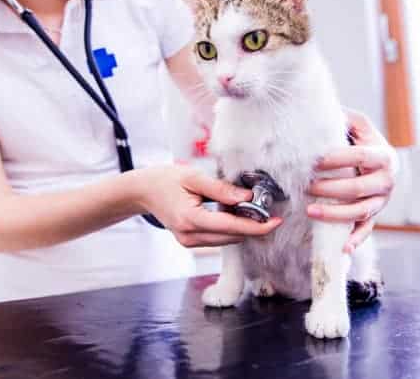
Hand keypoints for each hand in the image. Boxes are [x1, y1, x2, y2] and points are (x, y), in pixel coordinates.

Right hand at [133, 165, 281, 247]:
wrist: (143, 191)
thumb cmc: (165, 180)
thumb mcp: (193, 177)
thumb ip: (221, 189)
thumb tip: (247, 197)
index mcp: (190, 219)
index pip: (231, 227)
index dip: (256, 227)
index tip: (276, 222)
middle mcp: (190, 237)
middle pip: (232, 237)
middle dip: (252, 225)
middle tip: (266, 208)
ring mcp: (189, 242)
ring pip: (227, 240)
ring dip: (241, 227)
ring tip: (248, 208)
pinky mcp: (190, 242)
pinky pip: (218, 239)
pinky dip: (229, 228)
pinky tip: (232, 213)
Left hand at [307, 109, 397, 253]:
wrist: (376, 158)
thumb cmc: (359, 138)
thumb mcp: (355, 123)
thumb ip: (341, 117)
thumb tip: (314, 109)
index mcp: (384, 155)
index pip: (361, 156)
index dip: (338, 158)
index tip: (314, 160)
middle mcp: (387, 180)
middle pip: (359, 187)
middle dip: (330, 188)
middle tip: (306, 185)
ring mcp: (382, 200)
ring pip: (361, 211)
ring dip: (335, 214)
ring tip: (310, 211)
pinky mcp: (375, 215)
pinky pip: (367, 230)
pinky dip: (355, 239)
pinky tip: (341, 247)